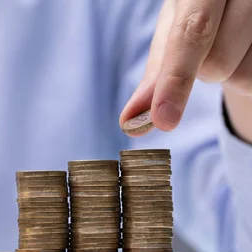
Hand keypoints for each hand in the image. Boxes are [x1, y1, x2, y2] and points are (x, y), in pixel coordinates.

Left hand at [121, 0, 251, 133]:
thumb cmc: (198, 11)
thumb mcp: (173, 30)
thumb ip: (156, 75)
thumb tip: (130, 121)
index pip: (191, 33)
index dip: (175, 79)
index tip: (163, 121)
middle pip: (217, 62)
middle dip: (205, 72)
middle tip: (211, 44)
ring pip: (243, 76)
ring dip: (232, 74)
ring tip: (234, 42)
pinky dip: (249, 75)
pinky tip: (248, 49)